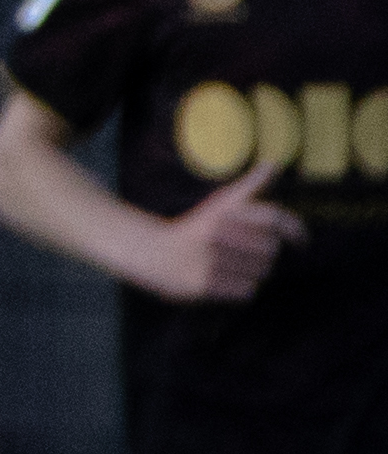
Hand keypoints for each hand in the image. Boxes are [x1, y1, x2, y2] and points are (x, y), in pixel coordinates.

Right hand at [134, 156, 304, 301]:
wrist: (152, 253)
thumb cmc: (194, 228)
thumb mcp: (220, 204)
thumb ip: (250, 186)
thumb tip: (274, 163)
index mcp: (225, 212)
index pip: (274, 219)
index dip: (294, 230)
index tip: (302, 242)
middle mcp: (219, 234)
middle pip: (269, 251)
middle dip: (260, 256)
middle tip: (239, 255)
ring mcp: (210, 260)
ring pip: (259, 273)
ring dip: (250, 272)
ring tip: (228, 267)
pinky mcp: (204, 284)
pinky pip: (245, 291)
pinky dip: (240, 289)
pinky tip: (223, 280)